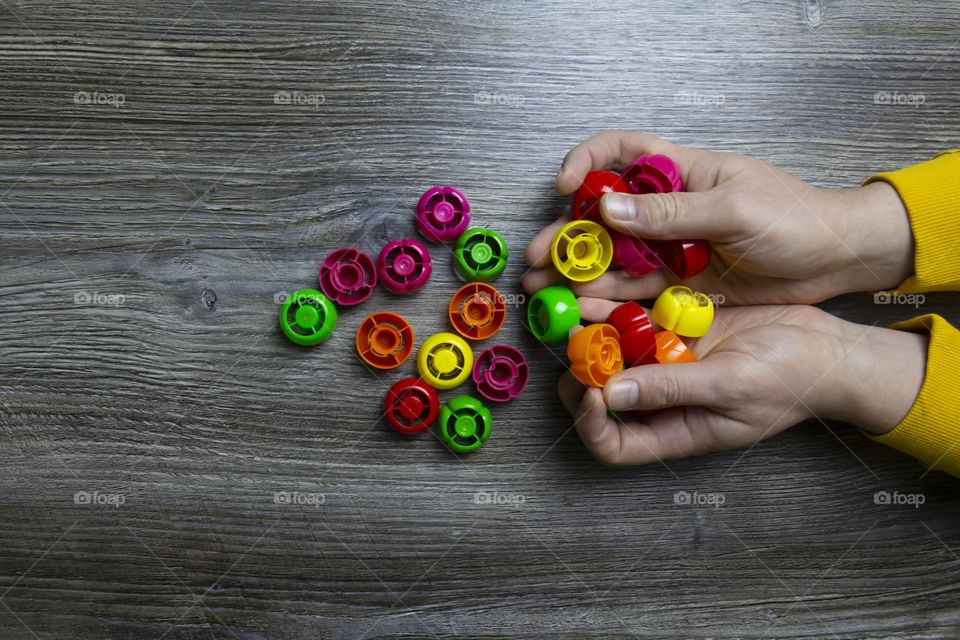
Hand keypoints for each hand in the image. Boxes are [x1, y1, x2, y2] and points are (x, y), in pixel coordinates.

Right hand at [524, 131, 914, 303]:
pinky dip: (607, 298)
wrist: (834, 261)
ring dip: (576, 270)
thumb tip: (606, 210)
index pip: (622, 152)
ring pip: (613, 256)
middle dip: (566, 233)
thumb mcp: (734, 210)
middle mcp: (668, 209)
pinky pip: (636, 289)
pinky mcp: (679, 282)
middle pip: (604, 215)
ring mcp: (671, 247)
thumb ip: (671, 213)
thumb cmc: (794, 218)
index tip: (566, 189)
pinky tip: (582, 306)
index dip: (588, 163)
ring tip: (543, 288)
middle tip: (536, 257)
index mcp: (681, 173)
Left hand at [560, 300, 926, 465]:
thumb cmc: (791, 380)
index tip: (589, 387)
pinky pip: (636, 320)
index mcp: (673, 428)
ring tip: (576, 305)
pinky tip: (606, 285)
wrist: (826, 346)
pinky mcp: (676, 328)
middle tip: (575, 339)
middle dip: (581, 370)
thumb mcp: (732, 386)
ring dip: (593, 332)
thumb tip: (613, 394)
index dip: (590, 423)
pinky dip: (618, 306)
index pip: (613, 444)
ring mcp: (666, 361)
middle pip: (600, 395)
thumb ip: (673, 389)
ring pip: (612, 352)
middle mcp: (661, 399)